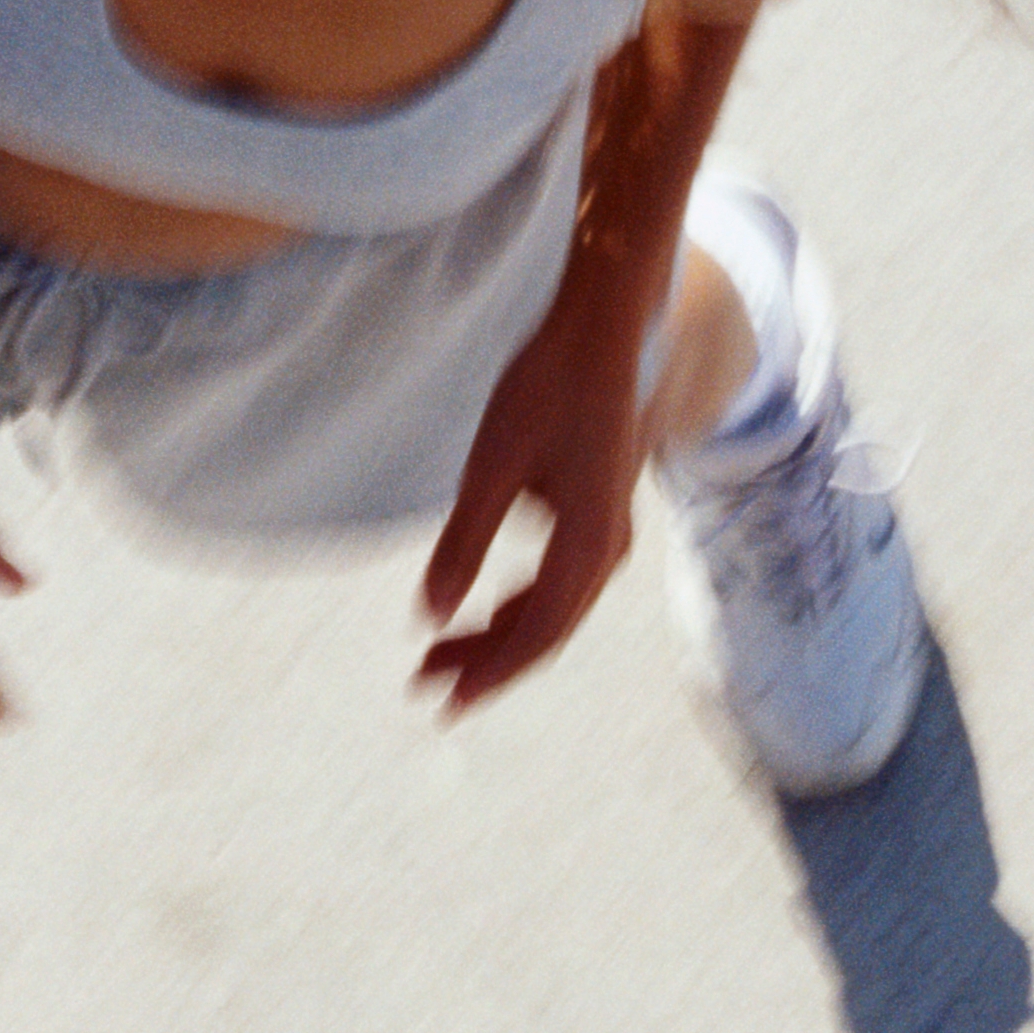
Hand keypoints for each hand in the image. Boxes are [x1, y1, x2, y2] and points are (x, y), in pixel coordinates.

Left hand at [414, 296, 653, 714]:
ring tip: (442, 652)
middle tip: (424, 687)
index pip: (536, 635)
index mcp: (588, 545)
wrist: (604, 328)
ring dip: (500, 633)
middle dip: (485, 662)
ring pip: (554, 606)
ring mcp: (609, 530)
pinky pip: (561, 578)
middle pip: (545, 628)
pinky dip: (521, 600)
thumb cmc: (546, 387)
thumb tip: (430, 615)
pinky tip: (486, 603)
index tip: (442, 704)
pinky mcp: (600, 510)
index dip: (489, 674)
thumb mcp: (491, 467)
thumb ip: (463, 543)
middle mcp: (608, 549)